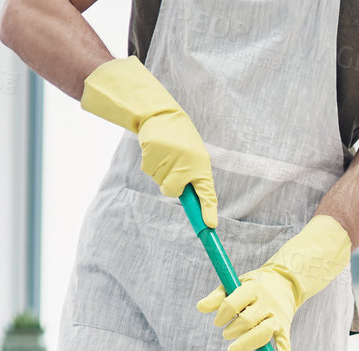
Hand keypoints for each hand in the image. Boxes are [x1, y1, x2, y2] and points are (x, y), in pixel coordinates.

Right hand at [81, 57, 217, 227]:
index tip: (210, 226)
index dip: (208, 210)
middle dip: (170, 186)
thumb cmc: (183, 143)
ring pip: (159, 181)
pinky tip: (157, 150)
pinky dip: (151, 164)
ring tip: (167, 154)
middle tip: (173, 168)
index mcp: (201, 165)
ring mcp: (168, 157)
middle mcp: (186, 162)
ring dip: (160, 172)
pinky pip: (148, 171)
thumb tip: (198, 210)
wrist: (162, 115)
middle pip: (172, 192)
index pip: (207, 192)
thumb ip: (195, 182)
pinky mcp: (151, 152)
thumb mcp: (195, 160)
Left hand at [196, 216, 351, 350]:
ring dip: (246, 343)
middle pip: (247, 321)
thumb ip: (217, 297)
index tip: (218, 321)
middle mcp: (266, 303)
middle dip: (232, 330)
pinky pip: (285, 342)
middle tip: (226, 334)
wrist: (285, 282)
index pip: (232, 304)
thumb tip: (200, 308)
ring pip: (263, 333)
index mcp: (252, 289)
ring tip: (231, 350)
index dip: (221, 315)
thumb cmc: (253, 285)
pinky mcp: (285, 327)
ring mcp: (277, 316)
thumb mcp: (235, 284)